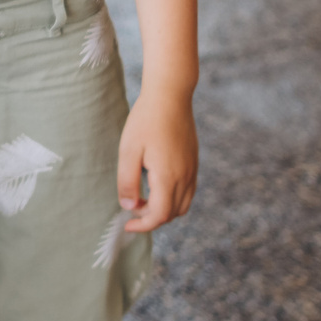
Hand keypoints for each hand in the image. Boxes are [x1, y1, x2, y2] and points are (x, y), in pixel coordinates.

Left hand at [116, 85, 197, 233]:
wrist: (170, 95)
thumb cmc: (146, 121)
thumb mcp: (128, 151)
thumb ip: (127, 182)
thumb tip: (128, 206)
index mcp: (168, 176)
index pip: (159, 215)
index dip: (143, 225)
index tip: (127, 224)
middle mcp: (185, 176)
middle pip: (172, 213)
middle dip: (152, 218)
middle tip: (131, 207)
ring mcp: (192, 169)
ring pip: (183, 204)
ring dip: (164, 210)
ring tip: (142, 199)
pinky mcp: (194, 162)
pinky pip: (188, 191)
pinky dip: (174, 198)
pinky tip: (156, 186)